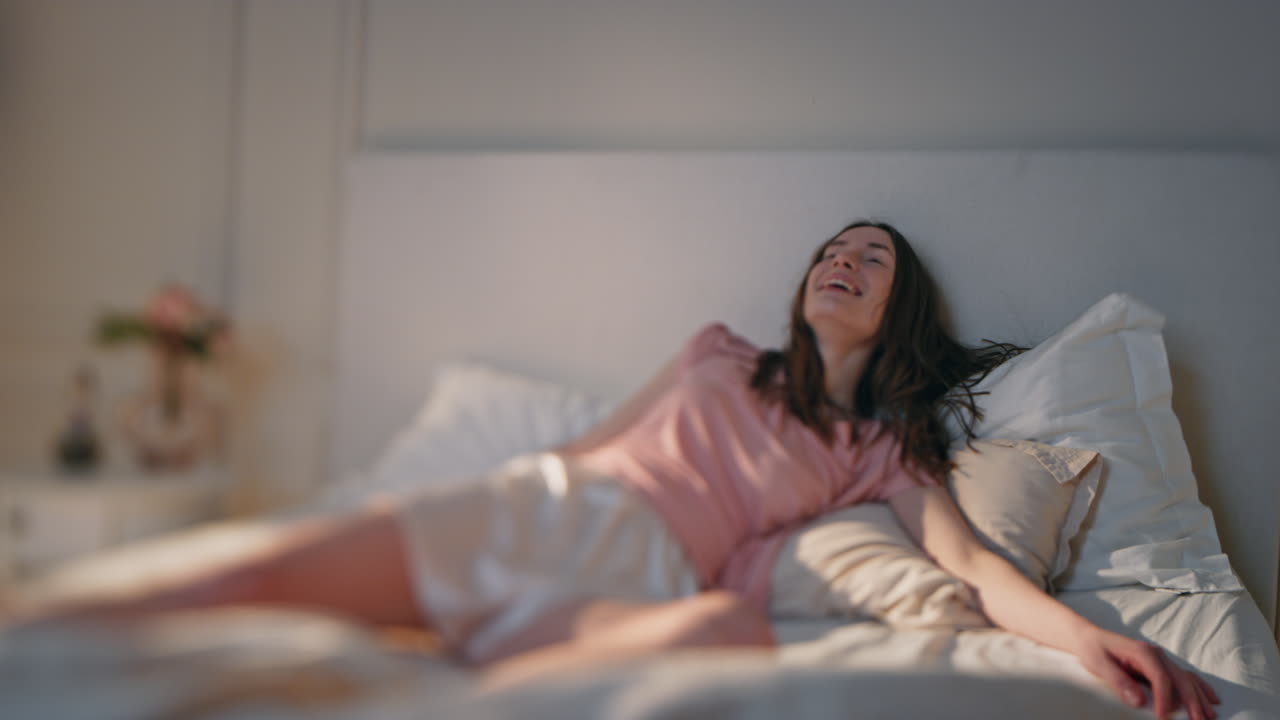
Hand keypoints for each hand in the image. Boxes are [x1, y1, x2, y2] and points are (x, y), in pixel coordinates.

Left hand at [1073, 627, 1220, 719]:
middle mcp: (1157, 655)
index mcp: (1143, 653)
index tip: (1163, 717)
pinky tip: (1211, 699)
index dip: (1164, 700)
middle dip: (1192, 702)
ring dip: (1200, 697)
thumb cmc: (1093, 649)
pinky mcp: (1161, 666)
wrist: (1090, 637)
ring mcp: (1161, 660)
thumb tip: (1138, 701)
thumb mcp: (1099, 663)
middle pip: (1180, 679)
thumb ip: (1118, 681)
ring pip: (1187, 678)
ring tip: (1211, 715)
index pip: (1160, 679)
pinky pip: (1185, 677)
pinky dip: (1199, 688)